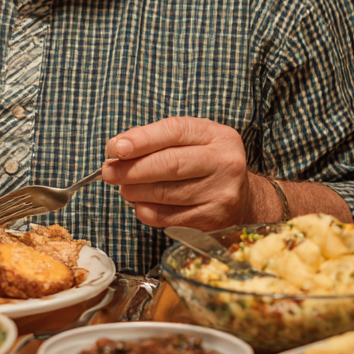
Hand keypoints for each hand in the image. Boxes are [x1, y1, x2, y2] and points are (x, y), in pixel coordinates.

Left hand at [102, 116, 253, 230]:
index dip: (142, 139)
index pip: (175, 132)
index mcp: (218, 136)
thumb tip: (117, 148)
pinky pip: (168, 217)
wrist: (244, 200)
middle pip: (170, 164)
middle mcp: (225, 163)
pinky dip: (146, 211)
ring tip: (123, 187)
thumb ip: (157, 139)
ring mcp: (221, 194)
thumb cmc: (207, 165)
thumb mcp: (192, 141)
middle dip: (132, 168)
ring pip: (166, 192)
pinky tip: (140, 204)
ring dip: (135, 191)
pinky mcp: (212, 221)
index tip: (116, 147)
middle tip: (109, 171)